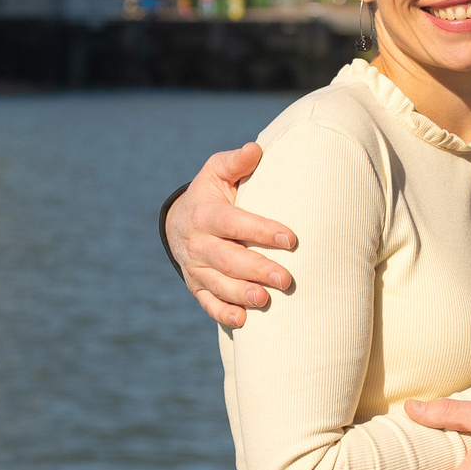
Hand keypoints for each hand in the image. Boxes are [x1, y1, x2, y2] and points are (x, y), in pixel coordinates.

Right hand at [164, 142, 297, 328]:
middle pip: (228, 259)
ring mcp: (195, 267)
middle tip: (286, 279)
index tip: (291, 240)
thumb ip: (236, 162)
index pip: (234, 223)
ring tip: (265, 299)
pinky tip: (244, 320)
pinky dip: (223, 313)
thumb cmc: (211, 193)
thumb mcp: (217, 171)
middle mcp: (198, 243)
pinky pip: (207, 303)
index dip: (261, 231)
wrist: (180, 221)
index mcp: (205, 214)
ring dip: (241, 294)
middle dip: (257, 269)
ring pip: (218, 284)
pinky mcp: (196, 286)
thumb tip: (256, 149)